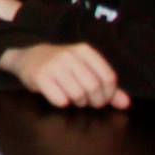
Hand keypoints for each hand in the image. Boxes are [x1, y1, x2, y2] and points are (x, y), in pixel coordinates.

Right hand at [1, 42, 130, 109]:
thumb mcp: (85, 69)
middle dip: (94, 101)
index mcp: (84, 50)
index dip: (109, 93)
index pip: (108, 77)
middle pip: (94, 87)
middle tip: (88, 101)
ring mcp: (53, 65)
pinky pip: (61, 100)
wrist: (28, 57)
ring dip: (78, 102)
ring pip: (78, 95)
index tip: (102, 97)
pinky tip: (59, 96)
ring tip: (73, 97)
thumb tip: (126, 104)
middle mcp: (69, 55)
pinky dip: (63, 103)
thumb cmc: (63, 66)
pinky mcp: (40, 77)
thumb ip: (107, 86)